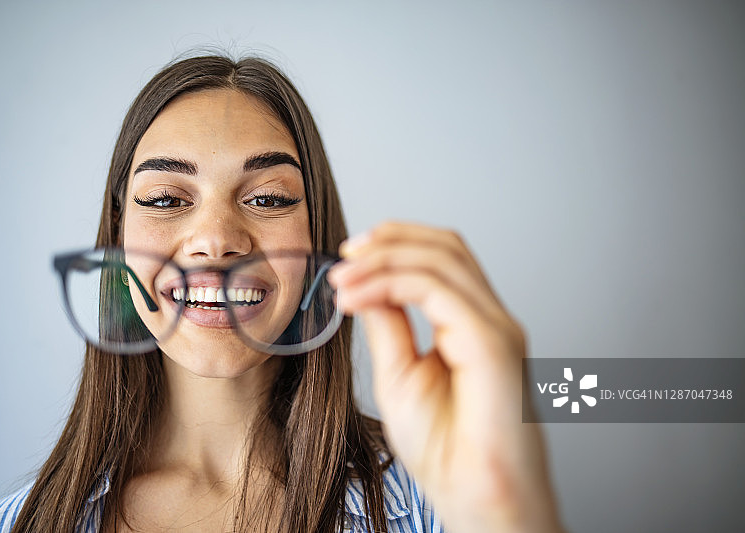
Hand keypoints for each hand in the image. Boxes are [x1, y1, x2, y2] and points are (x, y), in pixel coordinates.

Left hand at [327, 222, 563, 532]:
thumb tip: (368, 286)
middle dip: (390, 239)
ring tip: (343, 275)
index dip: (395, 245)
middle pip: (446, 246)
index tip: (348, 258)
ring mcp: (495, 326)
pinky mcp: (491, 341)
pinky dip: (390, 282)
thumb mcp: (399, 373)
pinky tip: (356, 296)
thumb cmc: (444, 449)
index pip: (441, 259)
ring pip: (443, 258)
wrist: (475, 496)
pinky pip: (436, 290)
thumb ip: (389, 325)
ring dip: (385, 256)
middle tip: (344, 253)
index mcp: (472, 325)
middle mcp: (489, 319)